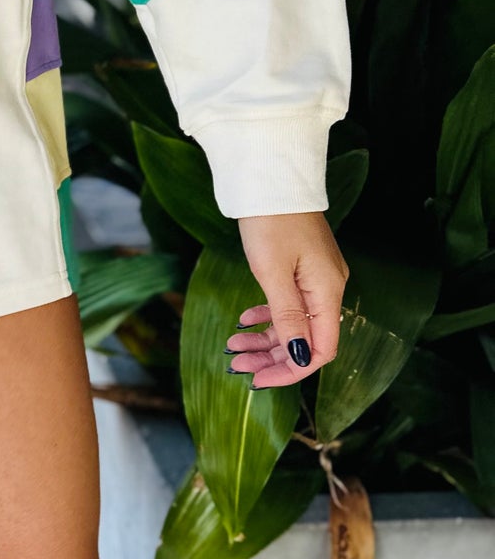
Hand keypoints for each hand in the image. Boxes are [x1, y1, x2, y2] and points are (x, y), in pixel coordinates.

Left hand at [227, 211, 348, 387]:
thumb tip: (299, 357)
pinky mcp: (301, 268)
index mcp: (327, 292)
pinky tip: (244, 321)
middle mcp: (327, 289)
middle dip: (271, 357)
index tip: (259, 380)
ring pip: (292, 323)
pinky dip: (266, 316)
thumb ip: (288, 317)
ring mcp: (315, 278)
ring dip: (264, 339)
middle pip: (304, 339)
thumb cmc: (271, 221)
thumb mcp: (273, 273)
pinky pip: (287, 304)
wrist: (271, 178)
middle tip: (236, 365)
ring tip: (232, 346)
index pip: (320, 349)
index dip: (291, 370)